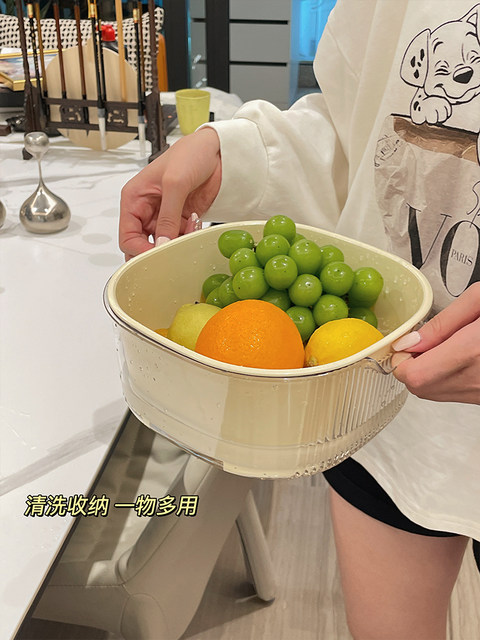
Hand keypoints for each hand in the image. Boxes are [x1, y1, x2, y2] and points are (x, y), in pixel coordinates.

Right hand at [119, 127, 221, 259]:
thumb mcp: (175, 183)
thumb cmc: (190, 154)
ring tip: (190, 228)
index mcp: (134, 199)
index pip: (127, 236)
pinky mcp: (180, 220)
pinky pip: (179, 238)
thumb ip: (167, 217)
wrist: (217, 151)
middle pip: (141, 245)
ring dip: (176, 243)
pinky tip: (195, 222)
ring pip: (162, 244)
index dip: (139, 250)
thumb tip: (161, 243)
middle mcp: (145, 210)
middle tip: (171, 252)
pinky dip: (188, 237)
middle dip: (156, 251)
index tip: (156, 255)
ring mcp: (163, 216)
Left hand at [391, 282, 479, 403]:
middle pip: (420, 388)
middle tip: (424, 343)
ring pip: (434, 394)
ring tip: (446, 347)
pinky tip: (461, 356)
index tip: (407, 343)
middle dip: (412, 366)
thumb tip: (411, 342)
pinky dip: (446, 378)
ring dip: (429, 373)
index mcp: (472, 351)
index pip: (414, 376)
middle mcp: (477, 379)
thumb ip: (443, 322)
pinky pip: (454, 394)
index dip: (402, 360)